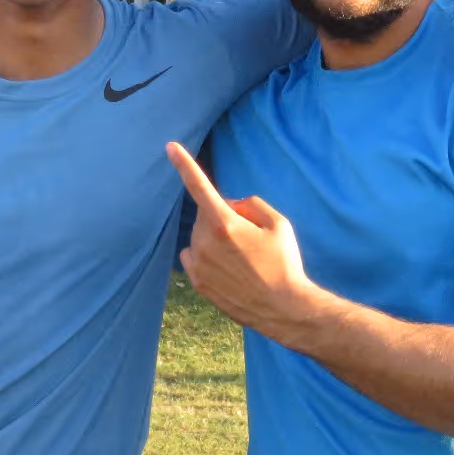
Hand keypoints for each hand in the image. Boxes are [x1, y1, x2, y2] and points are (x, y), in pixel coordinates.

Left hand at [165, 142, 319, 340]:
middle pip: (206, 215)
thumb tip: (231, 206)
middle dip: (223, 216)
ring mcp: (199, 264)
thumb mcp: (278, 223)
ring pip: (200, 236)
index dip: (184, 163)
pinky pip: (194, 257)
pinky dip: (205, 256)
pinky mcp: (197, 283)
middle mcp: (205, 242)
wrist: (283, 308)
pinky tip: (228, 268)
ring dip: (214, 238)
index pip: (199, 186)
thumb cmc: (284, 263)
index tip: (170, 147)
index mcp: (225, 223)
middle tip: (249, 236)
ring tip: (243, 258)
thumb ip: (251, 204)